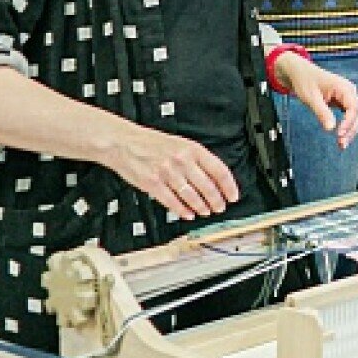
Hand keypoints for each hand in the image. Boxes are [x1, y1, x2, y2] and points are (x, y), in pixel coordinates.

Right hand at [105, 125, 237, 221]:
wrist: (124, 142)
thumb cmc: (152, 143)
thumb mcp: (181, 144)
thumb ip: (198, 160)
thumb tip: (216, 179)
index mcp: (192, 149)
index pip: (219, 170)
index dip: (229, 186)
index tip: (233, 196)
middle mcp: (182, 161)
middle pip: (207, 186)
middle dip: (216, 201)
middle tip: (220, 207)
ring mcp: (167, 173)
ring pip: (191, 196)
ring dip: (201, 207)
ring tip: (206, 212)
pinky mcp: (152, 184)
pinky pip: (171, 201)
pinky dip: (182, 210)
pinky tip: (188, 214)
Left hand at [275, 54, 357, 149]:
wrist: (299, 73)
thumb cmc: (305, 82)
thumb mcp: (311, 98)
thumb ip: (322, 112)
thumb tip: (330, 128)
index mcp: (344, 88)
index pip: (353, 108)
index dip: (348, 123)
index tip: (339, 134)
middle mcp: (349, 91)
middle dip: (351, 130)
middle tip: (342, 144)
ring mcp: (347, 96)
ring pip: (355, 116)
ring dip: (350, 130)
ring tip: (342, 144)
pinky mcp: (342, 101)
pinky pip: (349, 115)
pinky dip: (346, 126)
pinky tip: (341, 136)